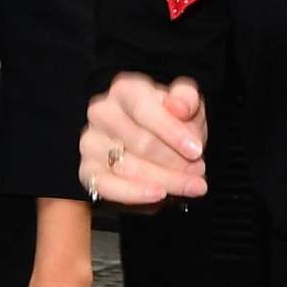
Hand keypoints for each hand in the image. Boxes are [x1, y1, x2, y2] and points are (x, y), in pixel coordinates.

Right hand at [80, 73, 207, 206]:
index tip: (196, 150)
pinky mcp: (87, 170)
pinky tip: (160, 196)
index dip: (172, 132)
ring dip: (165, 181)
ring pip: (128, 168)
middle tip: (199, 172)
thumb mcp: (186, 103)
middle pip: (139, 143)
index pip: (144, 110)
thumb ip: (186, 99)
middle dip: (175, 162)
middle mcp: (102, 113)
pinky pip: (107, 187)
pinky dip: (135, 194)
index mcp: (125, 90)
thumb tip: (177, 107)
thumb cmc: (170, 120)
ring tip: (191, 185)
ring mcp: (91, 142)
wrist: (155, 141)